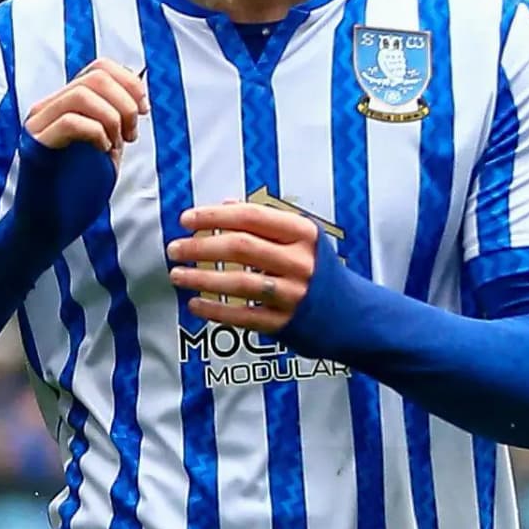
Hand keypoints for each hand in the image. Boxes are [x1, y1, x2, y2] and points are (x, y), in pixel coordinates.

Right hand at [11, 61, 144, 253]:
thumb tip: (138, 95)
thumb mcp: (105, 146)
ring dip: (112, 118)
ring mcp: (39, 125)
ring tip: (116, 145)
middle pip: (95, 77)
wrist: (51, 227)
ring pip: (82, 94)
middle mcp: (48, 108)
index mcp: (64, 104)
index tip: (144, 110)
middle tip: (131, 134)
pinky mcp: (36, 146)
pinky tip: (102, 151)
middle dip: (126, 103)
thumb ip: (115, 120)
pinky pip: (70, 122)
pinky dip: (96, 133)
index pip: (99, 67)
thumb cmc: (77, 192)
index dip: (129, 82)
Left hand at [170, 199, 321, 333]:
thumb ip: (264, 221)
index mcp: (303, 234)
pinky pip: (243, 316)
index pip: (251, 217)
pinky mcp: (287, 323)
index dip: (214, 216)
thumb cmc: (320, 270)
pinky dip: (216, 310)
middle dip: (201, 246)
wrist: (353, 314)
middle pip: (240, 247)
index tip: (186, 219)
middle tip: (175, 248)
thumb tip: (223, 205)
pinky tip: (196, 304)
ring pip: (238, 282)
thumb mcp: (302, 239)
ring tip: (177, 275)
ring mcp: (293, 294)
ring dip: (201, 278)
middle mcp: (300, 262)